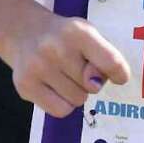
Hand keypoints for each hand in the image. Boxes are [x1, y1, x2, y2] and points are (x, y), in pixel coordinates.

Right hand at [10, 13, 130, 117]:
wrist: (24, 32)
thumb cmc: (65, 37)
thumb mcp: (88, 35)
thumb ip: (102, 56)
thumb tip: (96, 83)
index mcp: (78, 32)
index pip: (110, 62)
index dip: (119, 74)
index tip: (118, 76)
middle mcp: (55, 48)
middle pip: (93, 87)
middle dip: (90, 81)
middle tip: (76, 67)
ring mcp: (37, 67)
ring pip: (77, 100)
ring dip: (75, 92)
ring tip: (62, 75)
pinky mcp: (25, 85)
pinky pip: (60, 110)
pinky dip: (62, 103)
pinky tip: (53, 87)